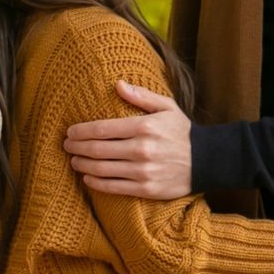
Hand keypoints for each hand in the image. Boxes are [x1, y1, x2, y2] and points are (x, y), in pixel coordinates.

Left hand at [64, 81, 192, 198]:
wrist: (207, 161)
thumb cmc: (182, 132)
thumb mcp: (166, 107)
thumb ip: (141, 96)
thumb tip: (117, 84)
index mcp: (144, 127)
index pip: (102, 129)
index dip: (81, 131)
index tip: (70, 131)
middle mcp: (141, 149)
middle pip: (97, 149)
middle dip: (77, 147)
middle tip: (67, 146)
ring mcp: (143, 171)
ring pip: (102, 169)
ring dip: (82, 165)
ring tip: (74, 161)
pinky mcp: (146, 189)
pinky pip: (113, 187)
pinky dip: (96, 183)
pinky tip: (87, 178)